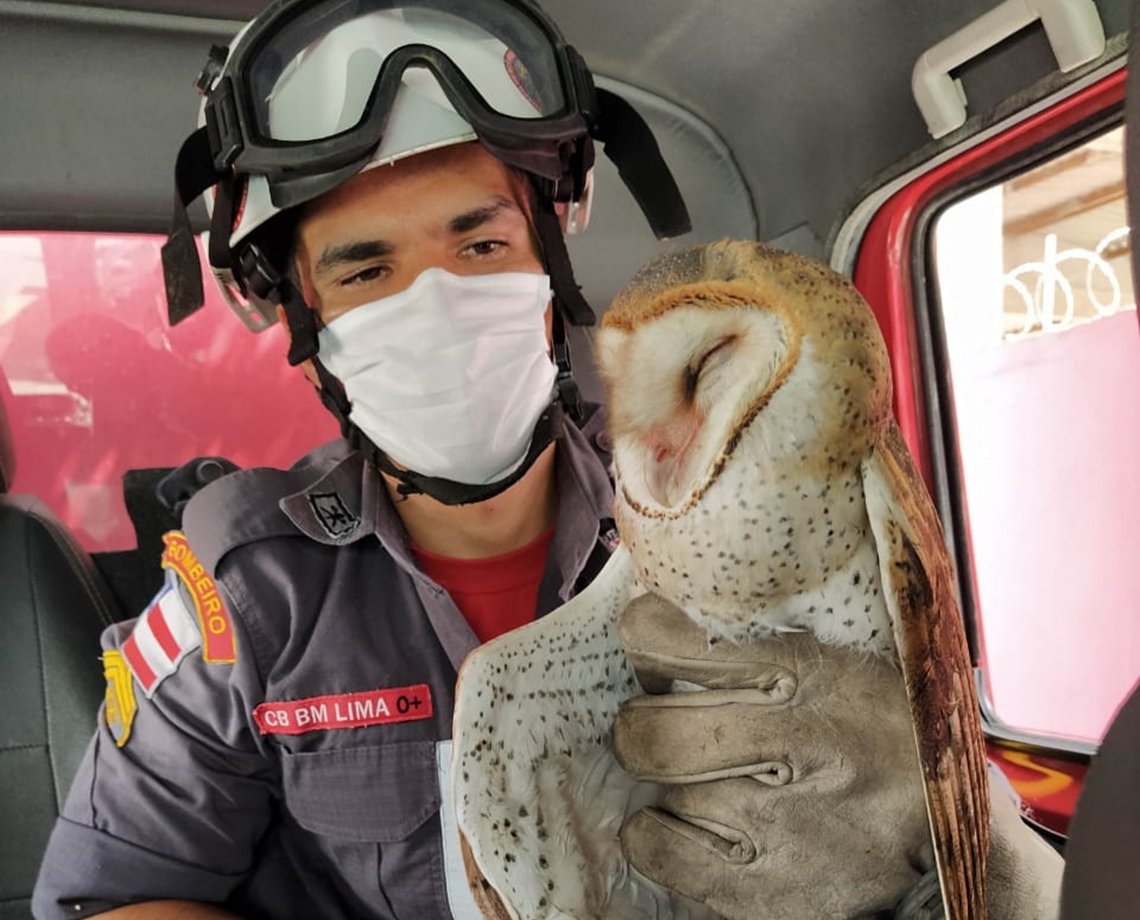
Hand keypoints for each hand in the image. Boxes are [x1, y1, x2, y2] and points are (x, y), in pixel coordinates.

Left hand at [611, 592, 932, 918]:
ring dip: (671, 784)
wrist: (958, 847)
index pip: (675, 642)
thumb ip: (766, 640)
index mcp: (815, 677)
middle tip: (663, 723)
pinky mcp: (770, 895)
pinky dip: (660, 834)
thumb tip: (667, 606)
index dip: (648, 636)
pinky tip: (701, 825)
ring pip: (658, 794)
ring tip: (709, 779)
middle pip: (649, 733)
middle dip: (643, 723)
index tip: (654, 644)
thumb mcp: (846, 665)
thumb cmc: (890, 739)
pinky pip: (657, 850)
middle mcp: (798, 751)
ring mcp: (783, 831)